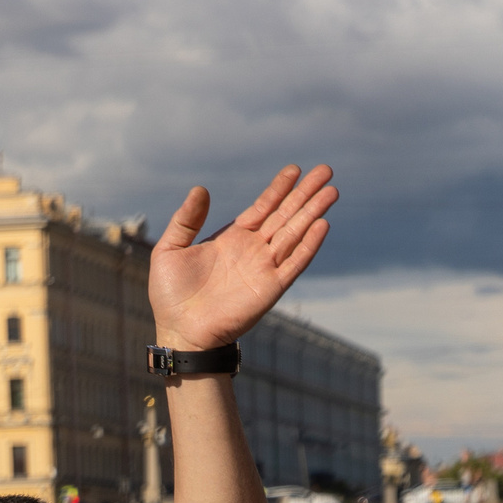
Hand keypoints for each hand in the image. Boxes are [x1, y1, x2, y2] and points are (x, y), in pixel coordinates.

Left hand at [147, 165, 337, 351]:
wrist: (180, 332)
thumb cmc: (170, 296)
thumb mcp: (170, 249)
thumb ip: (186, 219)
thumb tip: (200, 189)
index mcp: (233, 239)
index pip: (263, 207)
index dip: (279, 188)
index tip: (295, 170)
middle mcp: (253, 251)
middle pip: (285, 215)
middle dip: (305, 194)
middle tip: (325, 170)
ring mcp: (264, 269)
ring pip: (294, 234)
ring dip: (313, 213)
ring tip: (332, 191)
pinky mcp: (270, 289)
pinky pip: (294, 263)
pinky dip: (308, 245)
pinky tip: (322, 225)